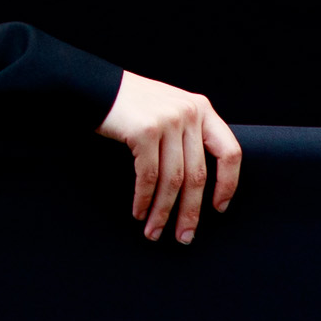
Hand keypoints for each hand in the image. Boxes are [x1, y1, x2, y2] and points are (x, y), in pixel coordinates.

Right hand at [96, 71, 241, 243]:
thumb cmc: (129, 103)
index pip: (229, 153)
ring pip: (173, 180)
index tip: (218, 208)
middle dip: (190, 211)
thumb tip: (197, 182)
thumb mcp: (168, 109)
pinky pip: (149, 175)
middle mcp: (190, 113)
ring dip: (163, 211)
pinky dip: (144, 198)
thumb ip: (187, 134)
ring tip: (154, 231)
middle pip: (197, 174)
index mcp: (202, 108)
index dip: (228, 184)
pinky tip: (139, 211)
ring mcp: (168, 120)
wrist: (91, 84)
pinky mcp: (146, 130)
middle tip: (184, 236)